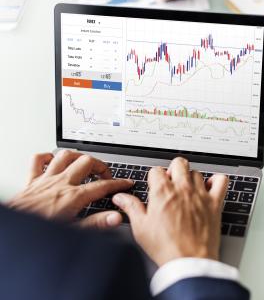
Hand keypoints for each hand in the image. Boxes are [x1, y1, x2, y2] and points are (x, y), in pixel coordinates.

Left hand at [8, 150, 132, 228]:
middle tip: (105, 174)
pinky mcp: (32, 180)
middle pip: (86, 162)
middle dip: (100, 166)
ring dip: (78, 157)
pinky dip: (47, 157)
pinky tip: (54, 161)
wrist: (14, 228)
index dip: (118, 183)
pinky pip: (38, 159)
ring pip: (65, 156)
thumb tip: (115, 217)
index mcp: (73, 197)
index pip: (102, 186)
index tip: (125, 183)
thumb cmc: (40, 230)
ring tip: (85, 163)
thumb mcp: (73, 231)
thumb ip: (97, 223)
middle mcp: (61, 183)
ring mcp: (46, 179)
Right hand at [113, 157, 227, 265]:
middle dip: (173, 169)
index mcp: (162, 192)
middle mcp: (181, 189)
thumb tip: (120, 198)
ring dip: (191, 177)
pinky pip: (221, 181)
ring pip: (197, 172)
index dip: (154, 176)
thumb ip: (131, 207)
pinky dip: (216, 180)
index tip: (155, 184)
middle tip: (171, 182)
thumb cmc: (165, 246)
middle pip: (179, 163)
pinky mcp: (214, 203)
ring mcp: (199, 195)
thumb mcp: (141, 227)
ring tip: (187, 188)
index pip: (156, 170)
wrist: (188, 262)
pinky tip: (210, 187)